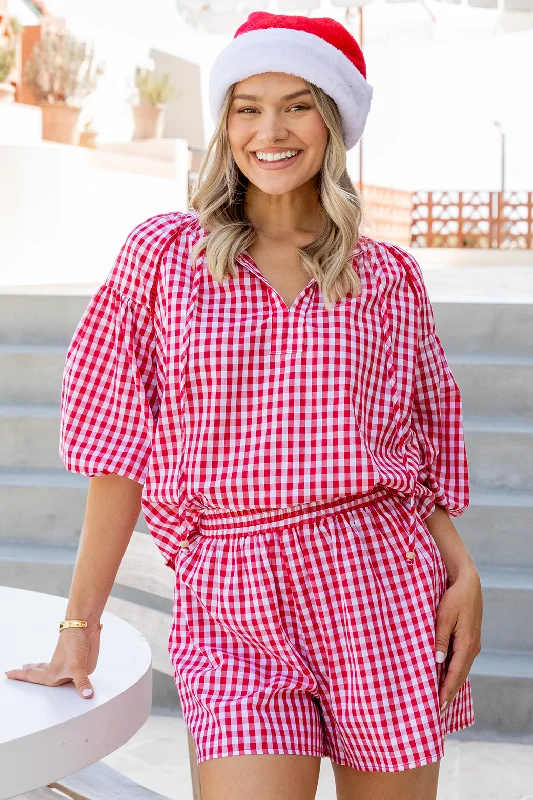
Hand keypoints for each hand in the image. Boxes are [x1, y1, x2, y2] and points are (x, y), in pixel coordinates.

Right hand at [4, 623, 101, 698]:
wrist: (85, 625)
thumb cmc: (75, 642)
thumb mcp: (78, 666)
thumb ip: (82, 683)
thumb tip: (86, 695)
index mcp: (52, 673)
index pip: (32, 676)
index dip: (20, 676)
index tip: (8, 673)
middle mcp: (60, 669)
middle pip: (40, 673)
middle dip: (29, 672)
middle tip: (19, 670)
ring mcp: (70, 664)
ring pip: (54, 670)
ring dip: (44, 670)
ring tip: (34, 668)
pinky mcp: (81, 661)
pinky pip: (71, 670)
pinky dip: (67, 672)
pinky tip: (68, 671)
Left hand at [435, 563, 482, 714]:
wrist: (469, 584)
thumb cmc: (454, 598)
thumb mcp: (444, 616)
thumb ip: (440, 639)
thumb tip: (438, 661)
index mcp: (466, 645)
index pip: (454, 674)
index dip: (446, 691)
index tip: (438, 706)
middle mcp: (472, 648)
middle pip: (459, 676)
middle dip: (449, 694)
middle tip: (438, 712)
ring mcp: (472, 645)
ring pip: (461, 670)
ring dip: (451, 684)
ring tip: (441, 699)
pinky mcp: (469, 640)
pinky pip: (461, 661)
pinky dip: (453, 673)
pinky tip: (446, 677)